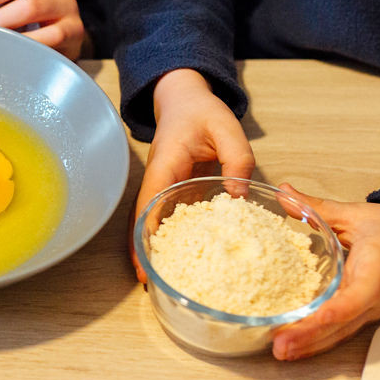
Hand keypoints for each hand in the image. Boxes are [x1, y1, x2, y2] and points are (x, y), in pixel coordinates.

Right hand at [131, 69, 254, 278]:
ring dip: (153, 245)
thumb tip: (238, 196)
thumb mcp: (226, 128)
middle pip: (143, 219)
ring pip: (152, 219)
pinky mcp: (172, 188)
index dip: (143, 235)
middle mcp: (158, 178)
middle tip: (147, 282)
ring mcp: (163, 185)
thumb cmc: (202, 110)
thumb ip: (237, 159)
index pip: (148, 203)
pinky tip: (179, 255)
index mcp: (165, 164)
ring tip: (158, 276)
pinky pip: (167, 214)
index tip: (142, 261)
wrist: (186, 98)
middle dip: (143, 250)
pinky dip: (169, 235)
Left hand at [271, 188, 379, 360]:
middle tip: (278, 347)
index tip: (314, 319)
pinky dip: (317, 342)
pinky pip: (340, 332)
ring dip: (310, 346)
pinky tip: (294, 348)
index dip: (335, 310)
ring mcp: (371, 310)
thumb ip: (317, 208)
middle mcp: (374, 296)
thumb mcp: (358, 214)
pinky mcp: (365, 315)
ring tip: (280, 352)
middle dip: (309, 337)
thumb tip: (284, 193)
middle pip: (341, 323)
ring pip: (339, 334)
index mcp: (376, 268)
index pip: (357, 296)